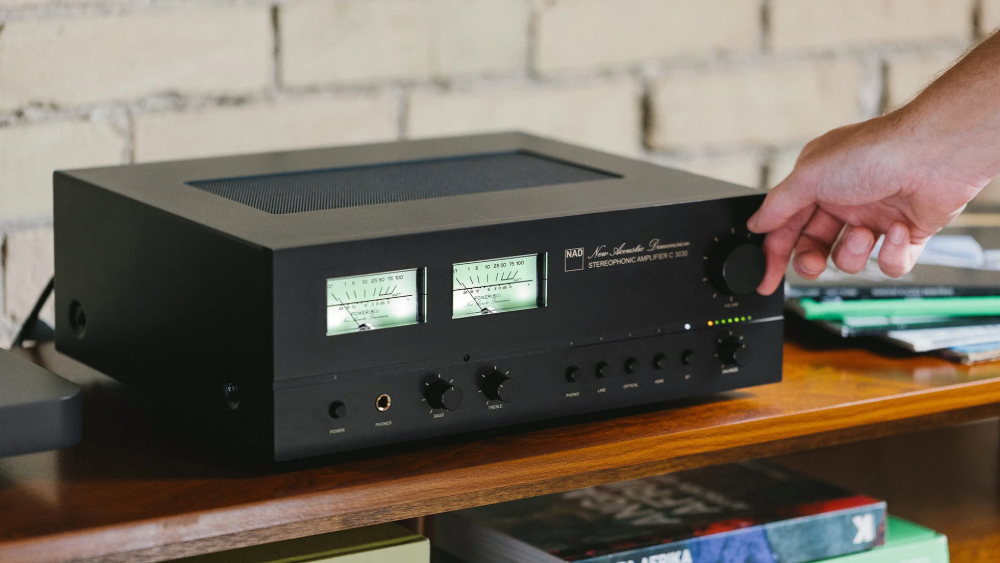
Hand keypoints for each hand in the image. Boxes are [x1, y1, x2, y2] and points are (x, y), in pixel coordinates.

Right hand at [747, 111, 985, 295]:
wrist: (936, 155)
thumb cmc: (874, 153)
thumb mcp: (809, 176)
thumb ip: (778, 205)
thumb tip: (755, 224)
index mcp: (817, 183)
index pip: (785, 225)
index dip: (773, 253)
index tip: (765, 279)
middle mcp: (845, 200)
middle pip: (814, 246)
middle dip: (812, 260)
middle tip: (813, 264)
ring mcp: (876, 217)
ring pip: (850, 259)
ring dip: (855, 253)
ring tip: (866, 234)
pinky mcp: (907, 234)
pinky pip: (890, 263)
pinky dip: (892, 255)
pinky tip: (898, 233)